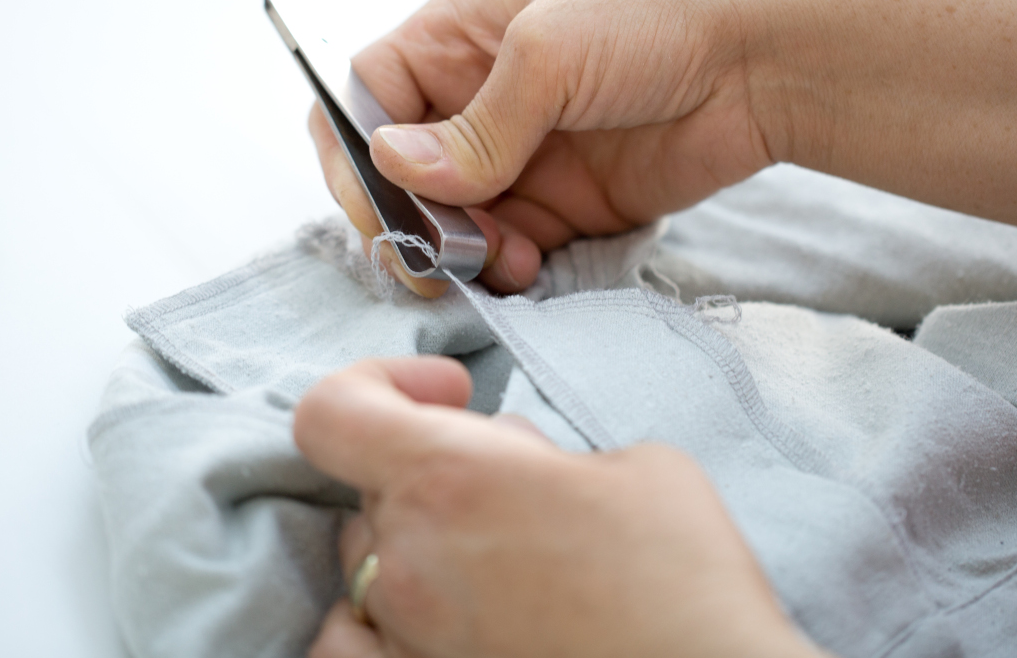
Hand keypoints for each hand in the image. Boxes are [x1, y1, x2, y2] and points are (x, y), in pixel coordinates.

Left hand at [294, 356, 821, 657]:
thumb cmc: (684, 583)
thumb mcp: (636, 467)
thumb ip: (546, 451)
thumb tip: (511, 461)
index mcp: (448, 475)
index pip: (332, 411)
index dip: (378, 385)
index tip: (450, 392)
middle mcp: (406, 559)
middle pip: (368, 491)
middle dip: (429, 474)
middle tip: (513, 490)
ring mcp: (403, 637)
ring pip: (365, 569)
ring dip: (416, 549)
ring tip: (497, 564)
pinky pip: (350, 648)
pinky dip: (376, 628)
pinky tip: (431, 623)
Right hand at [311, 0, 791, 295]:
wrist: (763, 61)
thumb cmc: (653, 18)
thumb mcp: (552, 54)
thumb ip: (476, 126)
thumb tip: (394, 169)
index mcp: (455, 39)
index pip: (366, 97)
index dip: (355, 151)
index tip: (377, 203)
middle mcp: (474, 99)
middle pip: (397, 173)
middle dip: (405, 218)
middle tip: (433, 255)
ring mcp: (519, 157)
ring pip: (448, 222)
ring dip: (455, 251)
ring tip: (497, 261)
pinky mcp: (563, 206)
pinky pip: (506, 250)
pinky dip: (503, 270)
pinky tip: (528, 270)